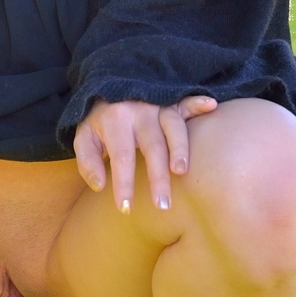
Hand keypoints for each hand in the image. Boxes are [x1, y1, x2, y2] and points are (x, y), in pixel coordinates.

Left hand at [73, 96, 218, 213]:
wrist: (108, 87)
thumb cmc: (100, 122)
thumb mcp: (84, 138)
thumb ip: (88, 162)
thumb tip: (100, 186)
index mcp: (115, 120)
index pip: (122, 156)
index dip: (124, 183)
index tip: (126, 209)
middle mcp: (139, 111)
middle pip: (152, 146)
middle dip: (158, 177)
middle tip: (162, 205)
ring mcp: (157, 104)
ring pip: (173, 126)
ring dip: (179, 148)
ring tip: (182, 171)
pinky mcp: (172, 100)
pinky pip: (186, 101)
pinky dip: (198, 103)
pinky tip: (211, 106)